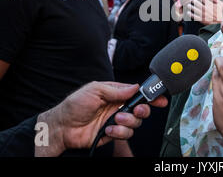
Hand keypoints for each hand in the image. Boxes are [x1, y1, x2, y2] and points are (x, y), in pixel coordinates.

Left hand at [35, 81, 167, 156]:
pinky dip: (118, 132)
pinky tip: (108, 130)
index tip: (160, 98)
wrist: (62, 127)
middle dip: (143, 110)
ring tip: (115, 120)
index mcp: (116, 94)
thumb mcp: (95, 90)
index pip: (138, 93)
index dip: (151, 95)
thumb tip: (135, 86)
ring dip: (127, 122)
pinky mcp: (113, 134)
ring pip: (136, 123)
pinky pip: (125, 134)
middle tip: (137, 111)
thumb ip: (117, 89)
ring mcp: (116, 121)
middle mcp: (119, 107)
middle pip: (142, 109)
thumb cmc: (74, 105)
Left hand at [187, 0, 222, 24]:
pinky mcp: (203, 20)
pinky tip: (188, 12)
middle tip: (191, 0)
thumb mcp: (220, 3)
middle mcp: (207, 9)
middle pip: (198, 3)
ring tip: (188, 5)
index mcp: (210, 4)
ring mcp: (204, 14)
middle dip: (193, 1)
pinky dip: (191, 15)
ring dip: (191, 7)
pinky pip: (196, 17)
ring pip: (196, 10)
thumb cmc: (221, 11)